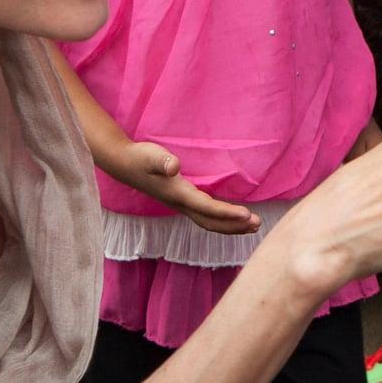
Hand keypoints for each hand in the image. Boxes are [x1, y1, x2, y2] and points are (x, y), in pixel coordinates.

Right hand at [109, 139, 260, 235]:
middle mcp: (181, 204)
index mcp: (178, 195)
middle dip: (234, 226)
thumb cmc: (140, 157)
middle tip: (258, 225)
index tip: (247, 216)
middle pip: (211, 222)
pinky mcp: (181, 202)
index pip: (207, 208)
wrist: (124, 164)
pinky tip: (232, 219)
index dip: (227, 214)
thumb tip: (174, 167)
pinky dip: (220, 221)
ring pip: (208, 222)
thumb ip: (163, 161)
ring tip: (252, 227)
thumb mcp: (152, 155)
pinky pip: (205, 217)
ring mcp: (180, 205)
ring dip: (230, 226)